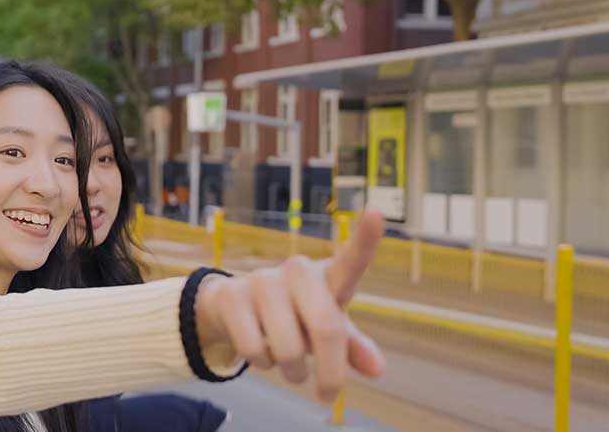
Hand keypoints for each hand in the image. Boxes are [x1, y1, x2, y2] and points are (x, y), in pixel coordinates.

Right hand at [194, 210, 387, 401]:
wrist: (234, 309)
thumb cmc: (294, 317)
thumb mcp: (326, 330)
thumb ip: (352, 347)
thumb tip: (377, 369)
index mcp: (327, 277)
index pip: (351, 260)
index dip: (365, 239)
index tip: (377, 213)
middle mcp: (297, 271)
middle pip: (326, 329)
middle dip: (330, 373)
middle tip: (327, 394)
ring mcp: (262, 280)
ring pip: (288, 348)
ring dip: (292, 371)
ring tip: (288, 365)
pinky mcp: (231, 295)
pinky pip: (254, 349)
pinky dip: (261, 363)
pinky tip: (259, 350)